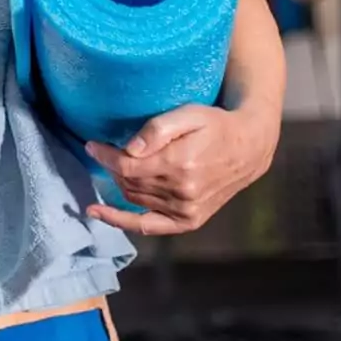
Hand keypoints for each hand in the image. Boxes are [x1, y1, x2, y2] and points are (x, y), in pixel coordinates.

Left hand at [84, 103, 278, 236]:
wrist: (248, 148)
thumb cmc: (216, 126)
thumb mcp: (189, 114)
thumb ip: (158, 129)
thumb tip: (129, 149)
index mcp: (180, 165)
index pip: (127, 166)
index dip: (104, 156)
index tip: (91, 145)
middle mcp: (182, 192)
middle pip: (128, 182)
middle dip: (112, 166)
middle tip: (105, 150)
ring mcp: (186, 210)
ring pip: (134, 199)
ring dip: (118, 183)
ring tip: (114, 167)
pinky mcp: (189, 221)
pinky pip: (148, 226)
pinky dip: (121, 221)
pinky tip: (98, 213)